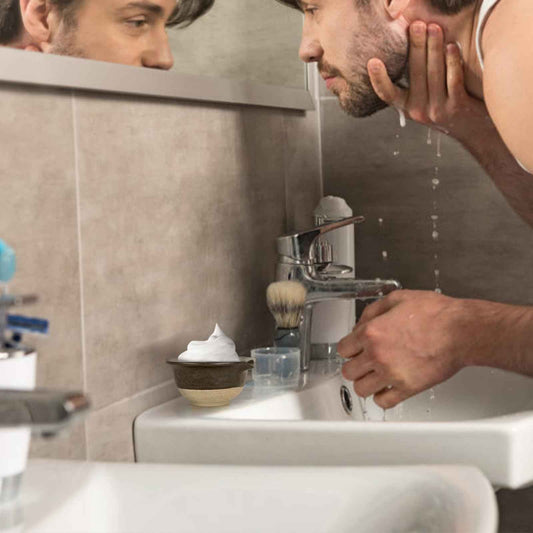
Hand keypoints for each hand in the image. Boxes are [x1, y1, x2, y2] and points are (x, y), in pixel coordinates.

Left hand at [338, 290, 471, 408]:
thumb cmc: (436, 313)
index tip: (353, 349)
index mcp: (372, 332)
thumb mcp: (398, 298)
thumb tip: (360, 323)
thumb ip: (372, 311)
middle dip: (354, 365)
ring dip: (365, 383)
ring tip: (373, 376)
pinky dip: (381, 397)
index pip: (343, 349)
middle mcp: (377, 355)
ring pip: (360, 389)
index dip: (348, 348)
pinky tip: (386, 388)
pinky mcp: (407, 388)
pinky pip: (383, 402)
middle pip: (348, 371)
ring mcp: (391, 374)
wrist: (461, 331)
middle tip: (362, 362)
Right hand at [367, 21, 489, 142]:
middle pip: (415, 74)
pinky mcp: (457, 107)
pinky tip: (452, 46)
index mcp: (407, 107)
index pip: (388, 94)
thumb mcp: (426, 102)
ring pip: (434, 74)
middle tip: (416, 25)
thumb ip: (417, 83)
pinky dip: (452, 61)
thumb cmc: (448, 109)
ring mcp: (438, 109)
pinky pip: (453, 79)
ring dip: (434, 48)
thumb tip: (410, 49)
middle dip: (416, 46)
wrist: (473, 130)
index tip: (373, 61)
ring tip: (434, 28)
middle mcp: (420, 110)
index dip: (379, 79)